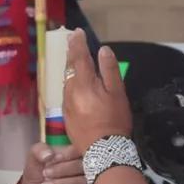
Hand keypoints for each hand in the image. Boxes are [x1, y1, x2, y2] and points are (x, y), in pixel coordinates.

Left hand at [17, 143, 90, 183]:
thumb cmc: (38, 173)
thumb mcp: (34, 157)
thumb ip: (39, 150)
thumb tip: (49, 155)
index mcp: (75, 153)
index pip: (80, 150)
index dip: (69, 154)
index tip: (55, 158)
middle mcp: (86, 167)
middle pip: (84, 166)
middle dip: (64, 170)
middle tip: (46, 174)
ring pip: (84, 183)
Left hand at [63, 29, 132, 152]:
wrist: (104, 151)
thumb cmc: (114, 120)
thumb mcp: (118, 93)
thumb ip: (109, 70)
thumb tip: (103, 50)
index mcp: (83, 84)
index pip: (79, 58)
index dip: (78, 43)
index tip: (77, 32)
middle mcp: (70, 92)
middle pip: (69, 68)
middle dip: (71, 52)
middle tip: (71, 39)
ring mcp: (66, 105)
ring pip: (66, 80)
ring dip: (69, 67)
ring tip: (72, 57)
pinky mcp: (66, 116)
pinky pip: (66, 93)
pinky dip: (69, 82)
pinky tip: (72, 82)